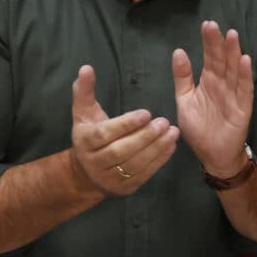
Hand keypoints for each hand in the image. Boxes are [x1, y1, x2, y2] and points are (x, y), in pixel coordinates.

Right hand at [69, 65, 179, 195]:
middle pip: (121, 151)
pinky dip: (159, 160)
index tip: (146, 113)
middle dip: (144, 137)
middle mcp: (95, 162)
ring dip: (156, 148)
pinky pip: (144, 174)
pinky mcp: (125, 189)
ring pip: (135, 164)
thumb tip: (86, 67)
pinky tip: (171, 146)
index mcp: (85, 142)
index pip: (106, 134)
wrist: (85, 174)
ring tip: (173, 132)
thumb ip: (85, 91)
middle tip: (164, 122)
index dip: (126, 124)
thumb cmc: (89, 135)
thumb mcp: (84, 113)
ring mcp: (110, 179)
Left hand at [173, 23, 253, 176]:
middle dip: (218, 43)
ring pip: (234, 70)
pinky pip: (244, 89)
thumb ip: (182, 77)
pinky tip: (245, 60)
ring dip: (234, 53)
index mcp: (209, 81)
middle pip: (222, 60)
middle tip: (214, 25)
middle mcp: (223, 84)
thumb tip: (178, 51)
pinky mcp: (242, 108)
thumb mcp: (184, 101)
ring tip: (232, 35)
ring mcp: (234, 95)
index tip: (206, 24)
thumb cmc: (199, 128)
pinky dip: (245, 75)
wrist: (212, 155)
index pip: (210, 57)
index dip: (209, 42)